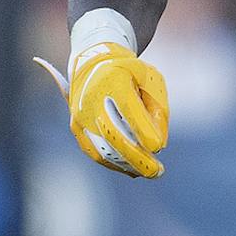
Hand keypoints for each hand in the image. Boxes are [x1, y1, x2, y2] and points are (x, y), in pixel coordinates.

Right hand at [37, 39, 169, 177]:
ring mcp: (81, 115)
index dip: (143, 131)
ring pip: (103, 149)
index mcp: (113, 80)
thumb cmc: (129, 73)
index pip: (128, 110)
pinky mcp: (77, 128)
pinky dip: (114, 164)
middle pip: (113, 134)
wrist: (93, 63)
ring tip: (148, 172)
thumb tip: (158, 145)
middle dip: (137, 157)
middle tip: (157, 171)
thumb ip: (158, 109)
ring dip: (128, 164)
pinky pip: (95, 153)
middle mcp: (91, 99)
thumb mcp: (151, 80)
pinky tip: (132, 169)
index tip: (158, 147)